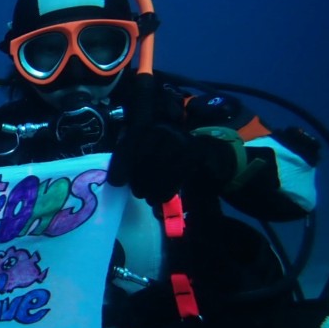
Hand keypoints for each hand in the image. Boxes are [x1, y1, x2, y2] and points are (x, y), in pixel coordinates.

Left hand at [111, 124, 239, 204]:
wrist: (213, 158)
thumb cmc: (175, 161)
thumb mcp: (152, 162)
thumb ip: (135, 166)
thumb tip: (115, 181)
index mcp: (148, 128)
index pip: (130, 141)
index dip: (121, 162)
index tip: (116, 182)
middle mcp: (163, 128)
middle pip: (143, 154)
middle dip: (138, 178)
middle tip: (138, 194)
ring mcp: (181, 137)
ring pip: (159, 164)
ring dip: (152, 186)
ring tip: (149, 199)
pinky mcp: (197, 149)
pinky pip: (177, 170)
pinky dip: (167, 187)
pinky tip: (162, 198)